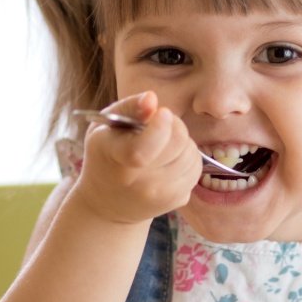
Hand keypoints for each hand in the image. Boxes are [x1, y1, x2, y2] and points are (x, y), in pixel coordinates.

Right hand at [72, 91, 201, 224]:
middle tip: (160, 126)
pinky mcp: (177, 201)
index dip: (160, 128)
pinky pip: (196, 169)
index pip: (145, 148)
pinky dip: (188, 160)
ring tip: (163, 146)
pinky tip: (170, 162)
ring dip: (183, 143)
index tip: (163, 113)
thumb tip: (152, 99)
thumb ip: (129, 108)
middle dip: (174, 126)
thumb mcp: (105, 127)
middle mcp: (139, 183)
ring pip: (192, 154)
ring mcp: (160, 195)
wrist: (107, 203)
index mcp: (116, 159)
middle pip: (178, 142)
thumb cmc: (105, 156)